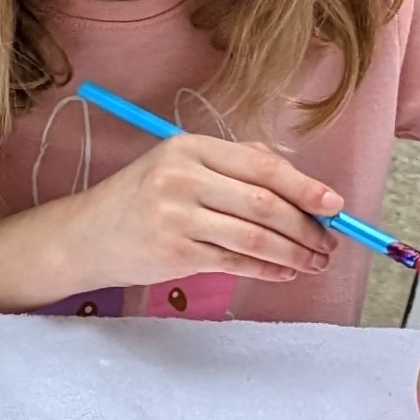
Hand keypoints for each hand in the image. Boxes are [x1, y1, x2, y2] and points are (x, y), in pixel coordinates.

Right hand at [59, 133, 341, 289]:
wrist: (83, 236)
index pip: (262, 166)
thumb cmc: (139, 198)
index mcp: (188, 147)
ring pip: (256, 238)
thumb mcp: (178, 165)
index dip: (306, 187)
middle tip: (329, 242)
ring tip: (314, 261)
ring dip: (295, 253)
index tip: (335, 205)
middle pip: (265, 204)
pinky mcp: (174, 252)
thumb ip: (235, 163)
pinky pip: (237, 262)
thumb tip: (299, 180)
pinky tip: (285, 272)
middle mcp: (181, 177)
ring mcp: (175, 216)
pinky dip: (269, 270)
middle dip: (307, 228)